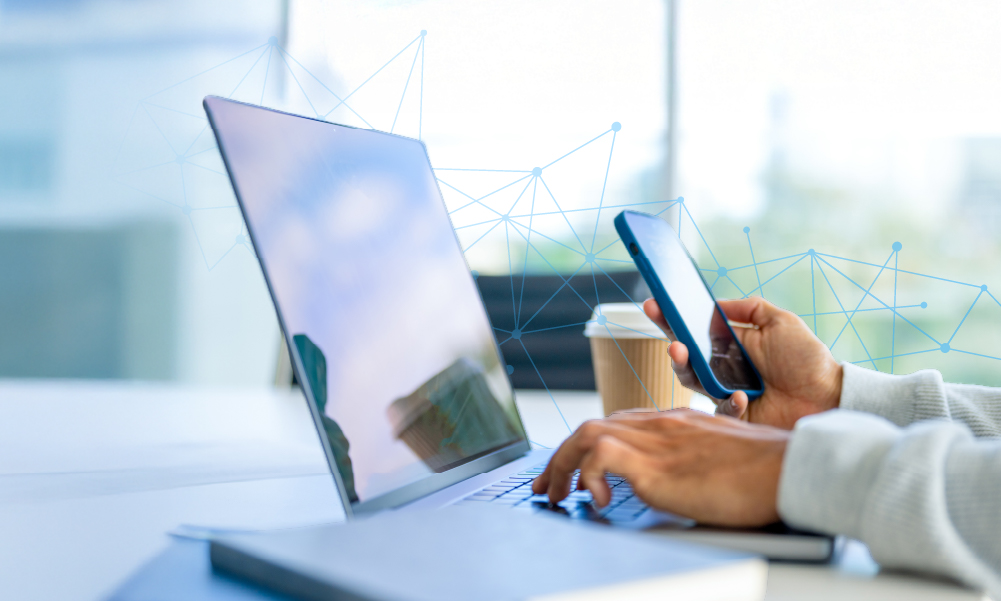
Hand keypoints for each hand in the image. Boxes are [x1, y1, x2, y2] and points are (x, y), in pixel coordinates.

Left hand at [531, 410, 788, 526]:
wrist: (790, 470)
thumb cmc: (768, 473)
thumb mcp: (722, 461)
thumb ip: (696, 464)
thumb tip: (683, 487)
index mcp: (676, 422)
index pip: (618, 423)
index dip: (589, 445)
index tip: (574, 468)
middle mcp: (661, 425)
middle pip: (594, 426)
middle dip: (561, 456)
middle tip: (548, 485)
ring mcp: (656, 441)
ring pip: (587, 434)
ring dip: (561, 465)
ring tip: (557, 495)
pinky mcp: (656, 465)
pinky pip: (600, 455)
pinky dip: (587, 475)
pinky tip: (598, 500)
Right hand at [643, 297, 841, 428]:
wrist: (828, 396)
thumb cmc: (807, 360)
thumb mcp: (780, 322)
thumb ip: (749, 308)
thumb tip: (717, 302)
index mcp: (731, 346)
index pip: (694, 330)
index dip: (672, 319)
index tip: (656, 304)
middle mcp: (723, 369)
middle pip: (685, 357)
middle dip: (673, 345)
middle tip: (672, 339)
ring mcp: (725, 393)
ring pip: (692, 383)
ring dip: (686, 368)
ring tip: (685, 354)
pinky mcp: (734, 418)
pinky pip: (719, 410)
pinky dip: (728, 403)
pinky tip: (742, 396)